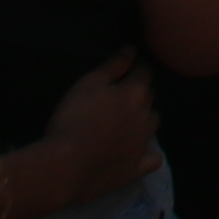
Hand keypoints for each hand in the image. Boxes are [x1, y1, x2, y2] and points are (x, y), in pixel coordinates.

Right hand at [30, 50, 159, 196]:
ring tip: (126, 123)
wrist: (66, 165)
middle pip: (149, 99)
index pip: (144, 73)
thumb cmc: (74, 118)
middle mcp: (146, 116)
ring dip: (143, 121)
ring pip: (152, 125)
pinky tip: (138, 153)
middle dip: (139, 95)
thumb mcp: (88, 83)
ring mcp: (144, 144)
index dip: (136, 69)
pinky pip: (153, 159)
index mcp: (136, 93)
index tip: (128, 70)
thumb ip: (113, 65)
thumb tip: (131, 49)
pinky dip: (148, 154)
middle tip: (119, 99)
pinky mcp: (137, 169)